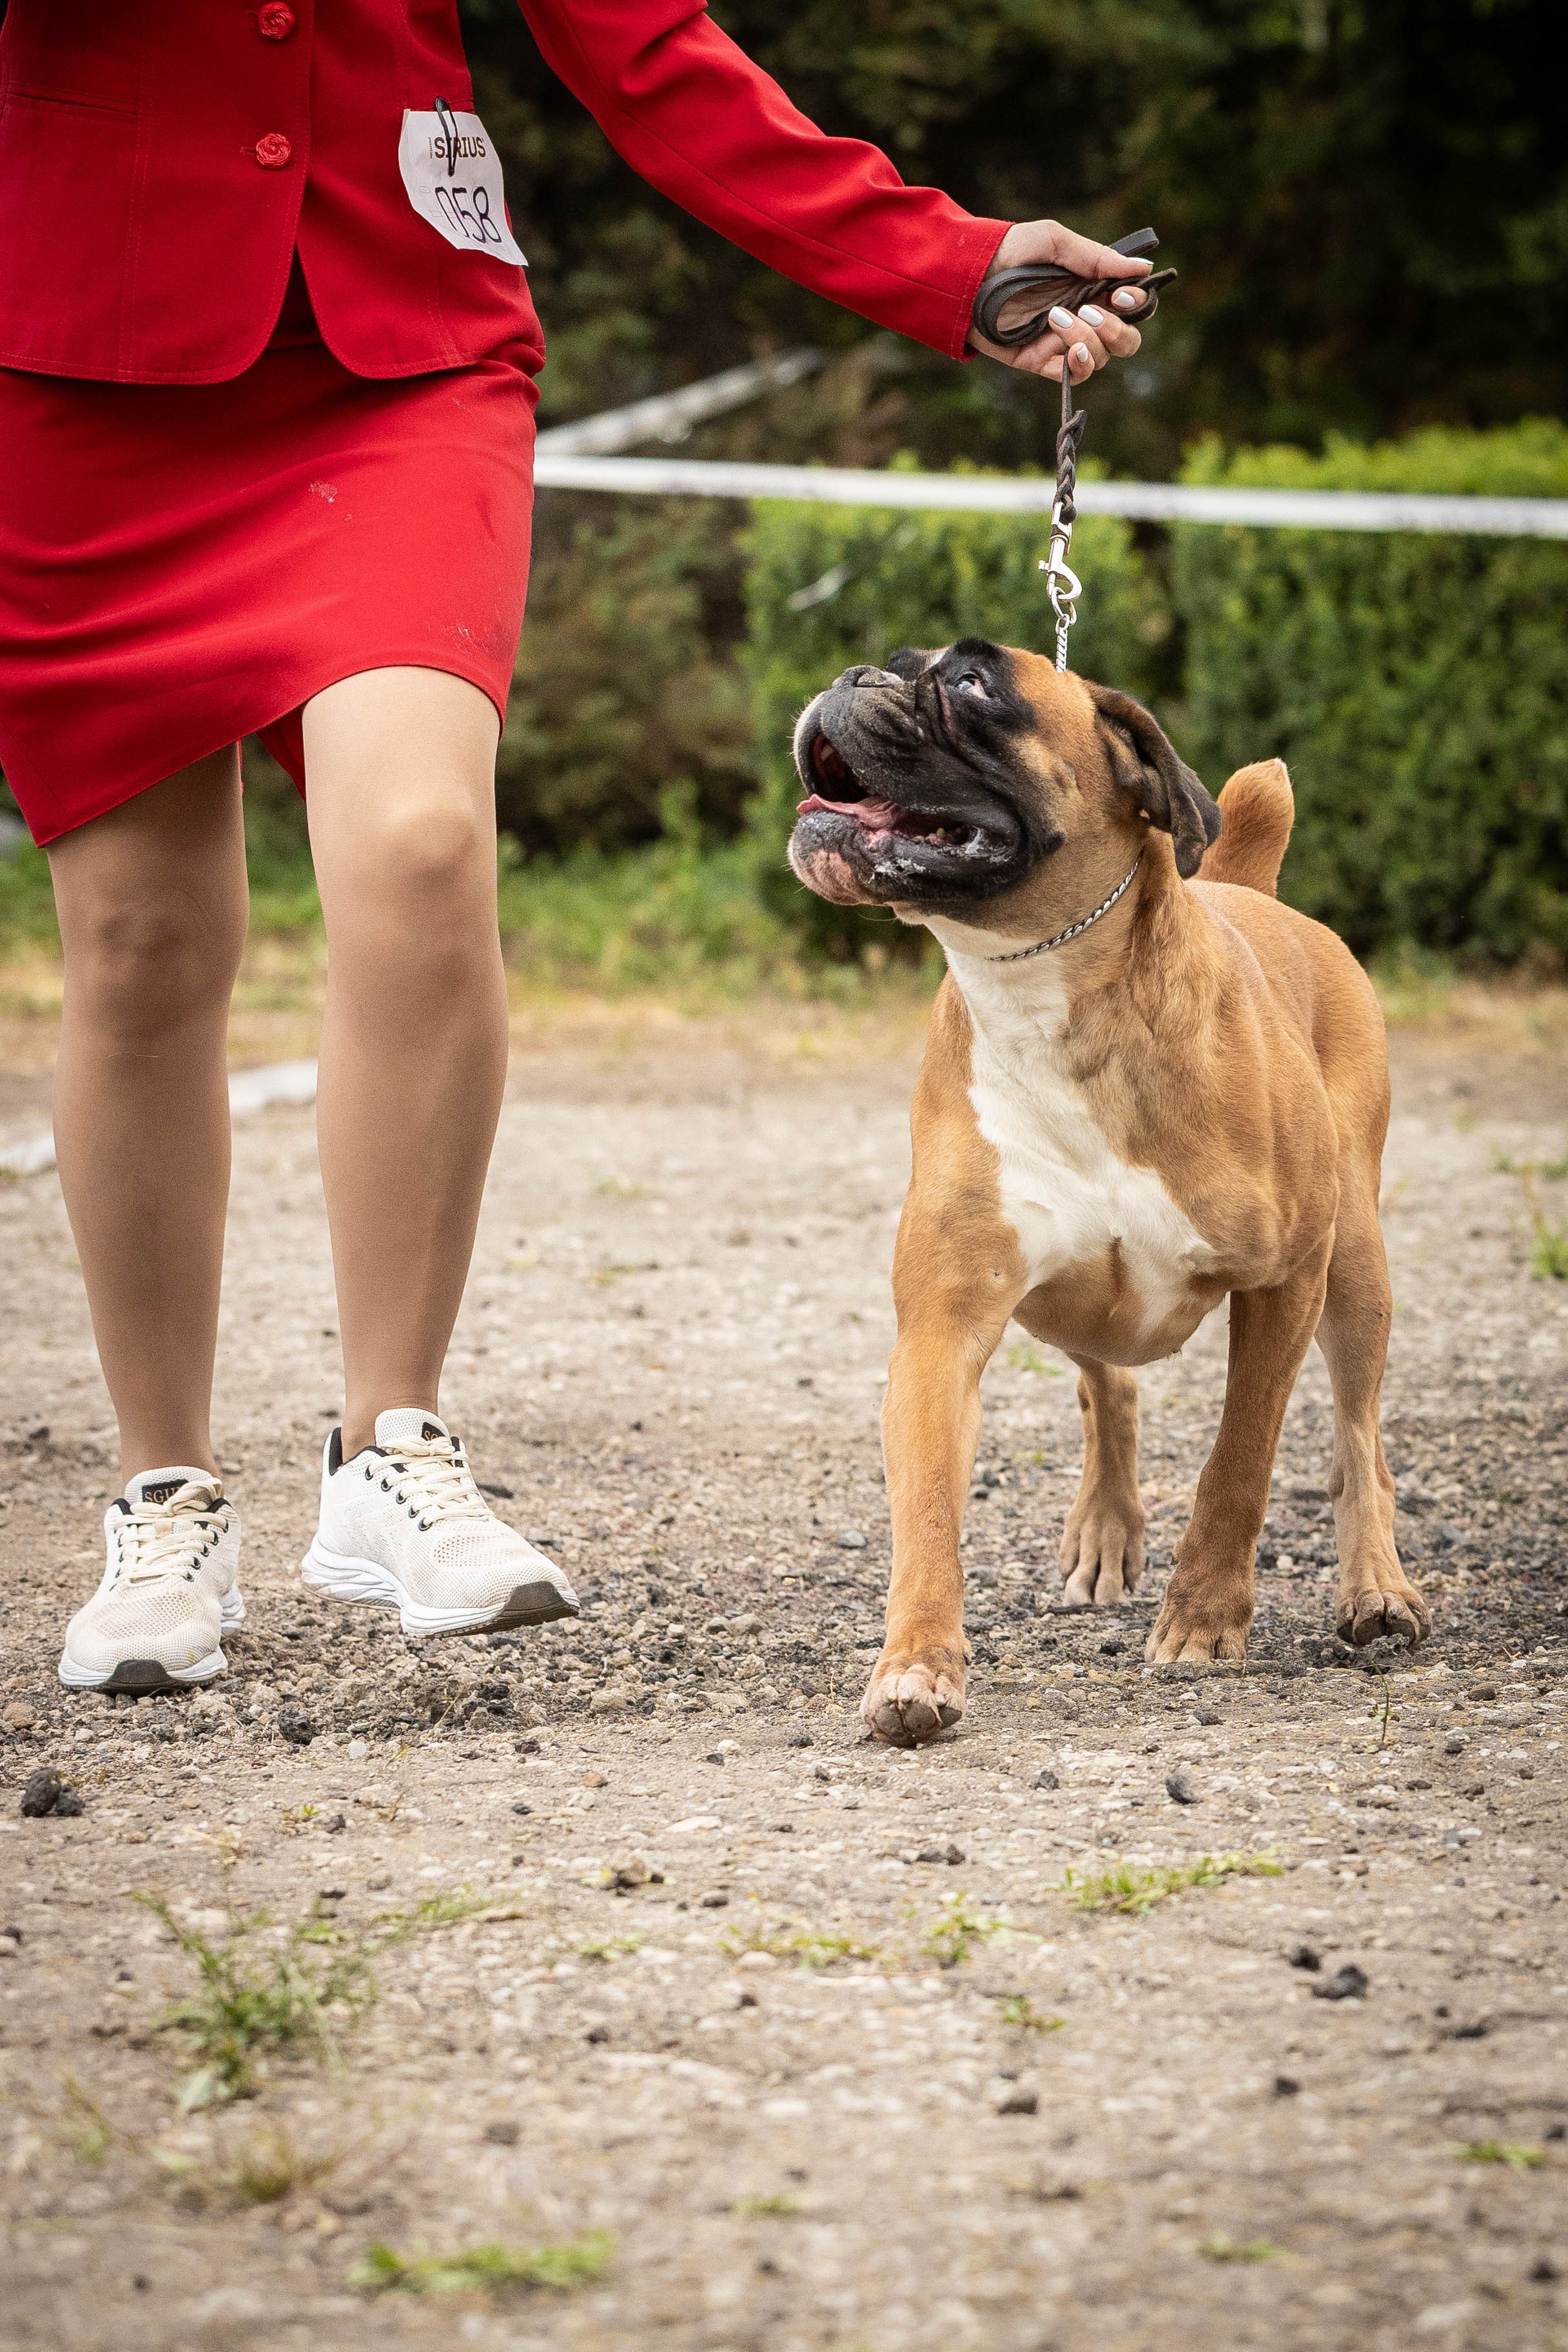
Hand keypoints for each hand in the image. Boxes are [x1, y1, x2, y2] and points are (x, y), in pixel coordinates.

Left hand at [968, 219, 1150, 383]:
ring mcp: (1062, 342)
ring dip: (1089, 339)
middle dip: (1118, 330)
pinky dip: (1077, 365)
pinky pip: (1072, 376)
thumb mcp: (1053, 242)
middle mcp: (1084, 317)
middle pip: (1125, 340)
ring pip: (1101, 357)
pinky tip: (1068, 348)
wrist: (965, 276)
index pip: (1133, 305)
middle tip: (1092, 311)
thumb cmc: (1009, 251)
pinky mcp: (1040, 361)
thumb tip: (1143, 268)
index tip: (1121, 294)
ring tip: (1059, 317)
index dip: (1137, 303)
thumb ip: (1095, 257)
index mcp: (1093, 286)